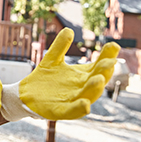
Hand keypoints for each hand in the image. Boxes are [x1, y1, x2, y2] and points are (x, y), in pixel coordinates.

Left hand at [1, 28, 119, 121]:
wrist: (26, 94)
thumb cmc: (44, 78)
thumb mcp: (52, 59)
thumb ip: (60, 46)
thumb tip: (68, 29)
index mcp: (83, 75)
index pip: (99, 65)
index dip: (107, 56)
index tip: (114, 45)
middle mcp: (81, 88)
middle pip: (97, 80)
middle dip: (104, 72)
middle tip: (110, 62)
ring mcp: (72, 100)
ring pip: (88, 95)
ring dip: (94, 89)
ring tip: (99, 79)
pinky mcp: (60, 111)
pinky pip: (72, 111)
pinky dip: (79, 109)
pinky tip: (85, 104)